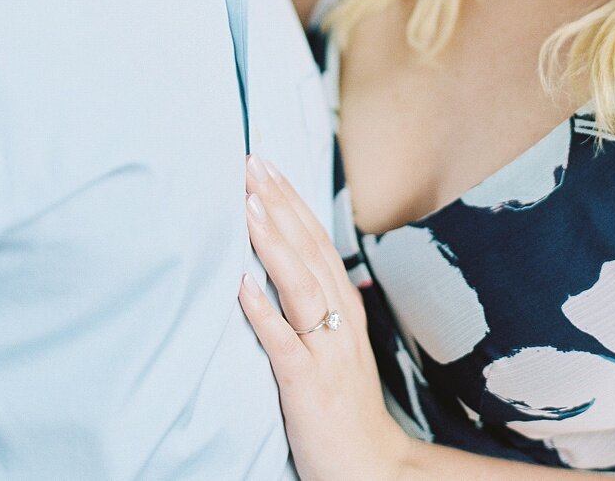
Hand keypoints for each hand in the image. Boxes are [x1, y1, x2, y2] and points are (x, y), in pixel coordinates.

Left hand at [238, 157, 410, 480]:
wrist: (369, 468)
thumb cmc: (346, 411)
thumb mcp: (339, 351)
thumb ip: (327, 311)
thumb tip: (314, 275)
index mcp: (345, 311)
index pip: (318, 244)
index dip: (293, 204)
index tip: (268, 167)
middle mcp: (339, 323)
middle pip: (310, 252)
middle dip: (281, 205)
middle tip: (253, 164)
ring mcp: (326, 352)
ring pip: (301, 286)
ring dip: (274, 243)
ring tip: (249, 205)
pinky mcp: (308, 384)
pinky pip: (285, 343)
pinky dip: (265, 313)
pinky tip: (244, 286)